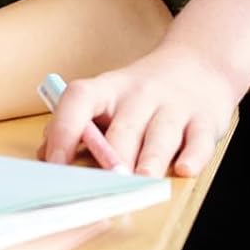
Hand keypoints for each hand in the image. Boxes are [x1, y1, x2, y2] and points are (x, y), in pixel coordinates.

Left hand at [39, 42, 237, 176]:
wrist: (195, 65)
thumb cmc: (140, 94)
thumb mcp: (105, 98)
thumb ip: (78, 124)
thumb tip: (44, 153)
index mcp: (106, 89)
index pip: (78, 100)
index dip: (64, 129)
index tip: (55, 162)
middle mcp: (139, 95)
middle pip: (122, 128)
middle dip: (112, 157)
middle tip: (104, 184)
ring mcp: (174, 107)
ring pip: (160, 135)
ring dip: (149, 159)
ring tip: (140, 180)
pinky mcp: (205, 121)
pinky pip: (199, 140)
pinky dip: (193, 156)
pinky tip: (183, 169)